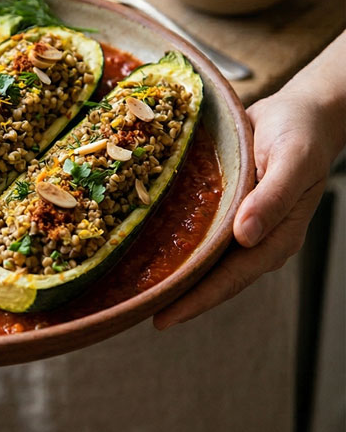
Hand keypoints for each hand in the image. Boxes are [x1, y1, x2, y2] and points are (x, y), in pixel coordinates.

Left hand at [155, 85, 339, 328]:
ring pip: (201, 259)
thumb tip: (245, 237)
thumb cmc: (301, 135)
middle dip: (175, 297)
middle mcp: (255, 239)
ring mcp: (239, 226)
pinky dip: (173, 242)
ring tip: (131, 289)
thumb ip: (272, 198)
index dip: (196, 300)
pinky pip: (197, 232)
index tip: (162, 319)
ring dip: (171, 273)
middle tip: (131, 311)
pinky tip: (143, 246)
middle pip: (211, 278)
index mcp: (276, 238)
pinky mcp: (225, 207)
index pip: (230, 279)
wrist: (301, 112)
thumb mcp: (291, 161)